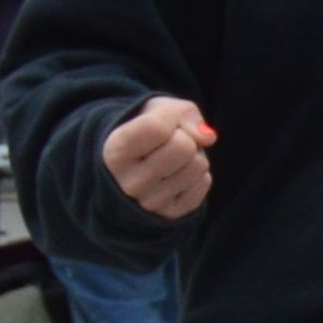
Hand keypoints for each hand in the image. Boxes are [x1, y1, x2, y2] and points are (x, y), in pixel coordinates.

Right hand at [101, 95, 215, 219]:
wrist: (135, 165)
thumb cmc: (145, 132)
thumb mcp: (155, 109)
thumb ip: (182, 113)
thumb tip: (207, 137)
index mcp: (114, 152)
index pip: (157, 127)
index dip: (169, 116)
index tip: (161, 121)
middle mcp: (129, 183)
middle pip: (183, 147)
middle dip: (185, 137)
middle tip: (171, 142)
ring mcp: (150, 203)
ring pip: (198, 165)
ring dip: (194, 156)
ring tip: (175, 159)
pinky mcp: (171, 214)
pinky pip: (204, 182)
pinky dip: (198, 174)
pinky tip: (178, 175)